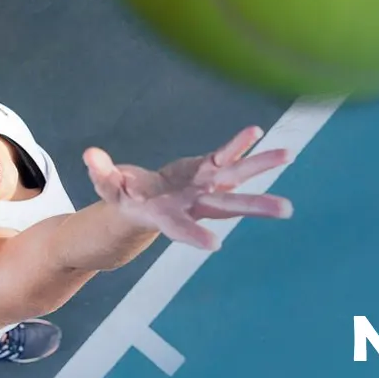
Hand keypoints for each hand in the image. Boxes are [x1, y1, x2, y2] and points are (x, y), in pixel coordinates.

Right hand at [83, 126, 294, 250]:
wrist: (145, 204)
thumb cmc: (125, 200)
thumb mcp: (108, 190)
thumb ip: (102, 174)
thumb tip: (90, 155)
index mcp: (166, 216)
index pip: (181, 228)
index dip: (194, 235)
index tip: (214, 245)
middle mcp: (193, 204)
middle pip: (227, 205)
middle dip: (255, 206)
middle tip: (287, 209)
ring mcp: (205, 187)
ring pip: (237, 178)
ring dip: (261, 166)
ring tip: (288, 154)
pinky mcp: (207, 169)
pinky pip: (227, 156)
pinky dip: (241, 145)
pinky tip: (258, 132)